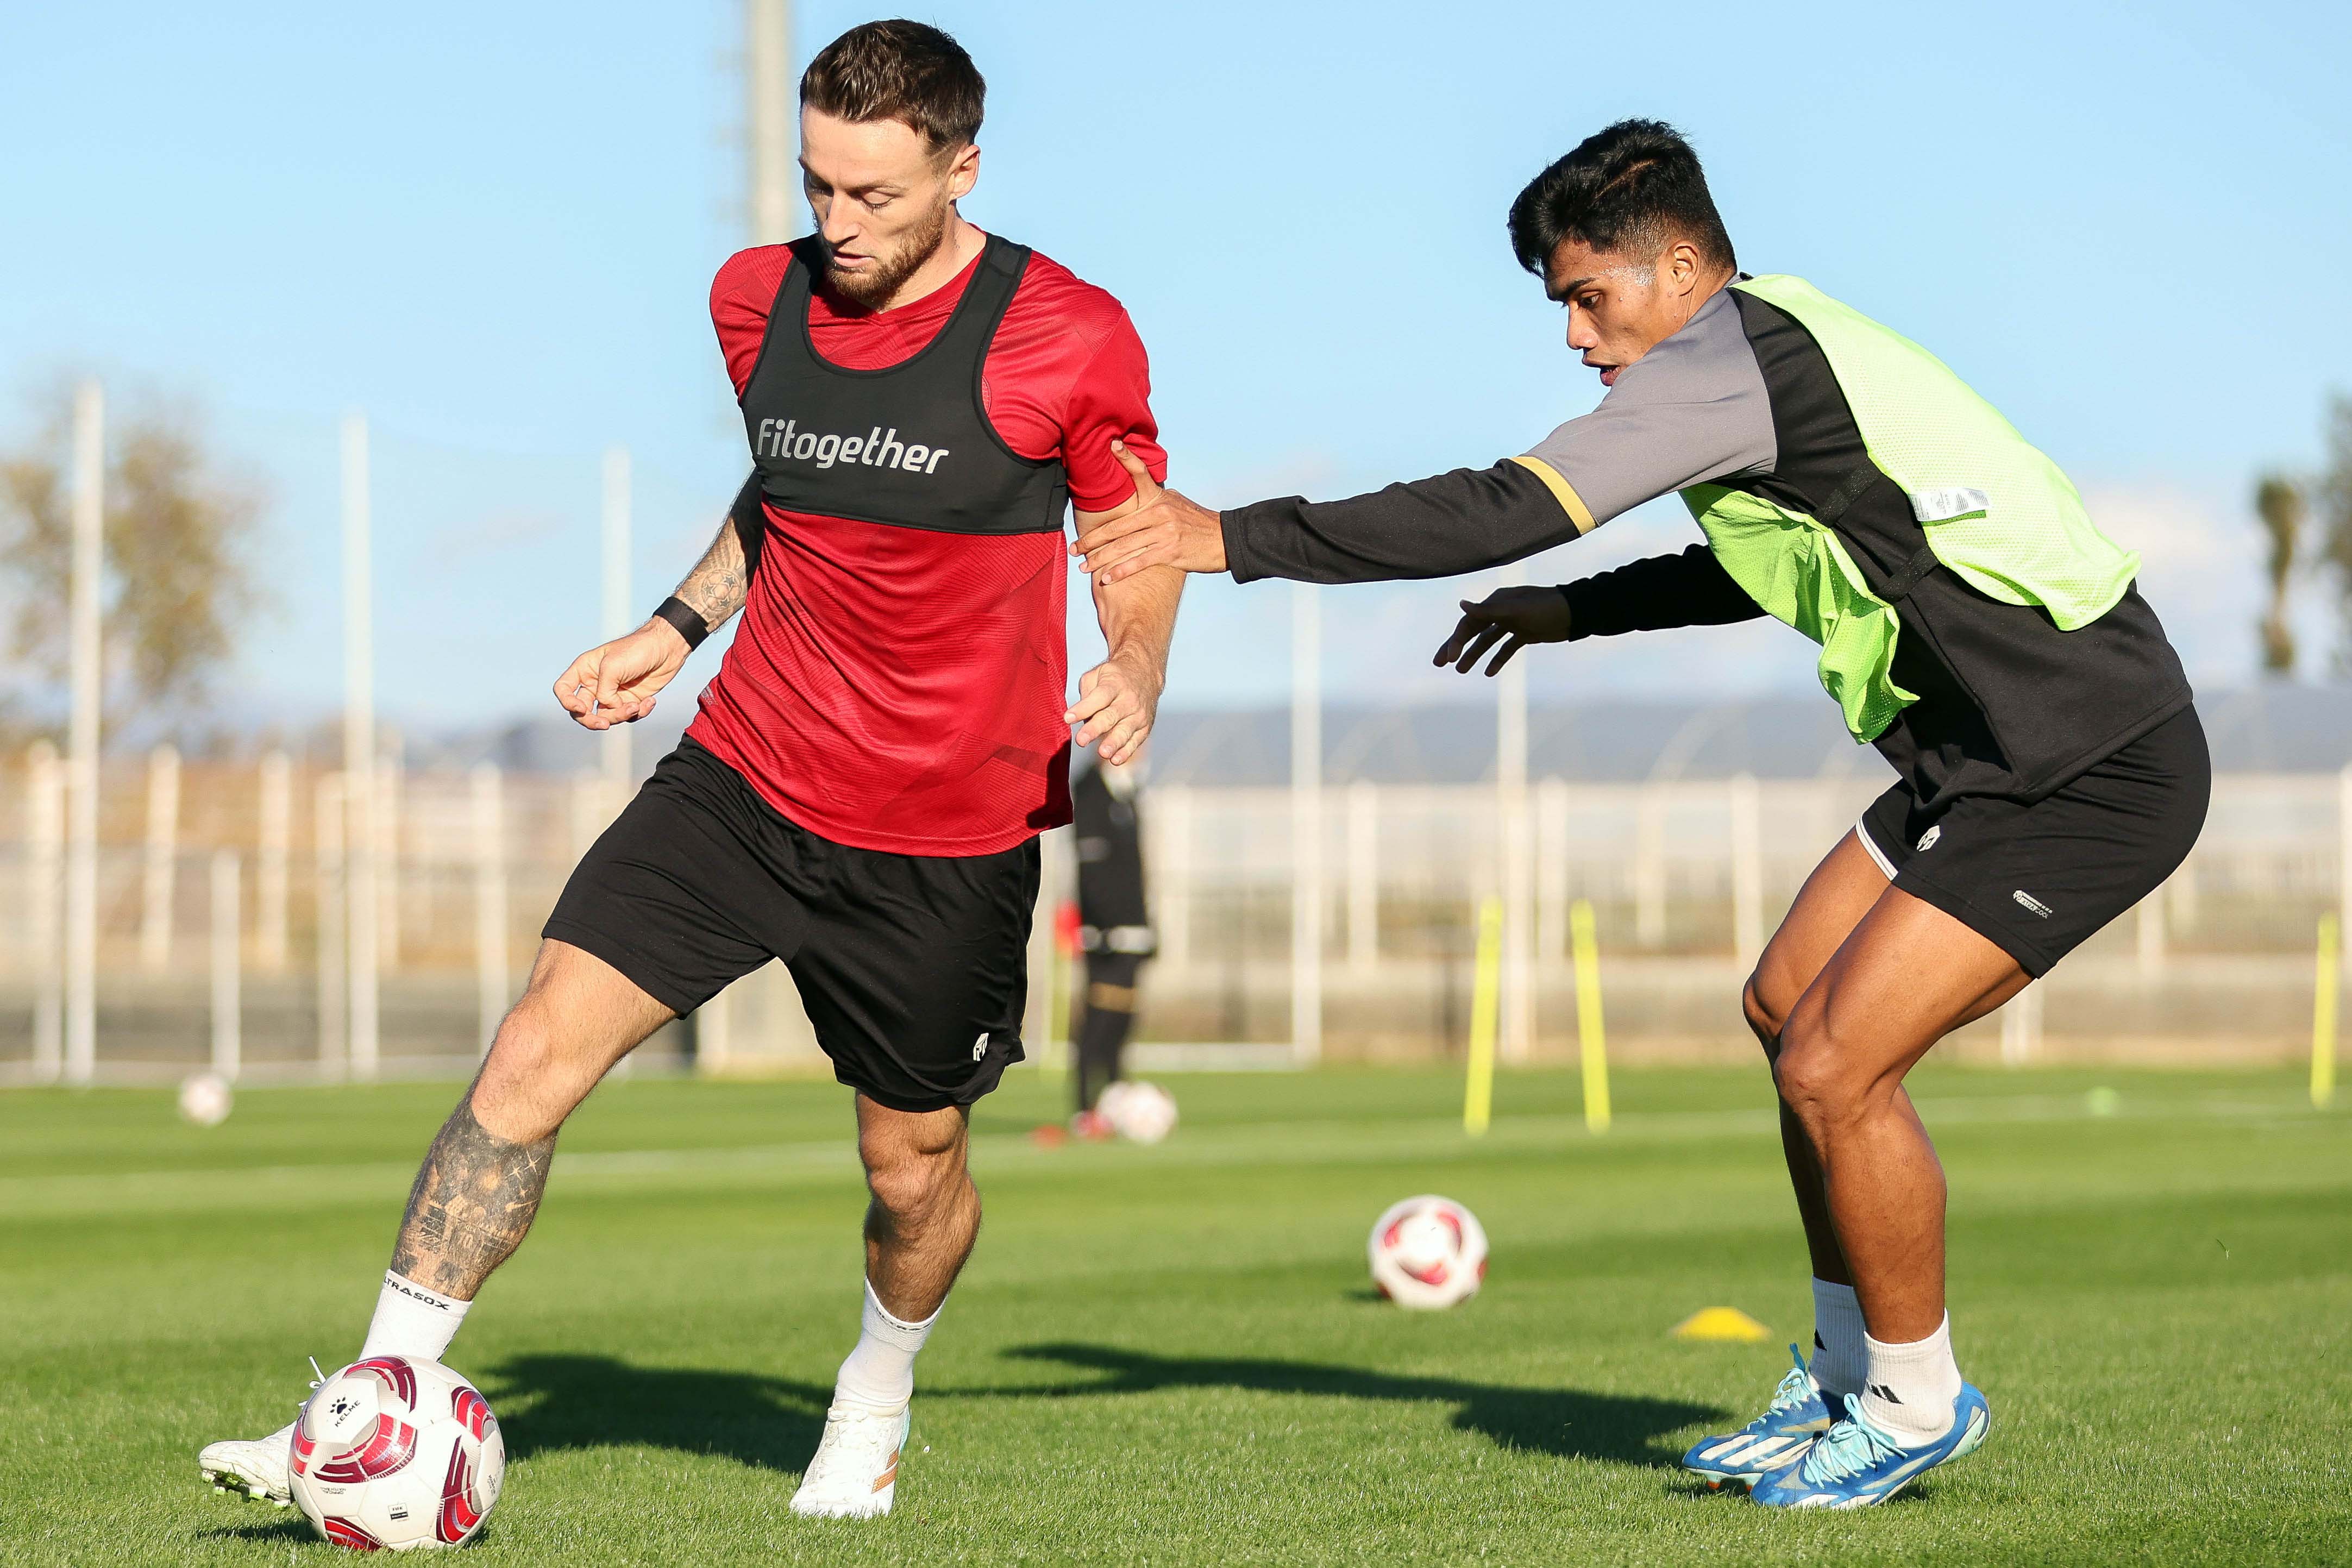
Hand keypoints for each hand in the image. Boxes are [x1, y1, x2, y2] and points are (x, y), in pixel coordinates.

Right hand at [553, 619, 690, 729]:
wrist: (667, 648)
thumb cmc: (637, 650)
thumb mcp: (612, 667)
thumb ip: (603, 691)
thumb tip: (609, 708)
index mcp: (585, 669)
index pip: (563, 689)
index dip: (566, 702)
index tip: (581, 708)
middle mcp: (595, 683)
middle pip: (582, 711)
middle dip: (592, 721)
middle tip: (605, 724)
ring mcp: (613, 693)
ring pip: (606, 716)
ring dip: (621, 715)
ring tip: (635, 705)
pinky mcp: (631, 700)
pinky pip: (628, 716)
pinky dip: (638, 713)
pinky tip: (649, 702)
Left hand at [1065, 647, 1161, 764]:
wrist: (1145, 673)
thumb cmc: (1115, 676)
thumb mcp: (1098, 673)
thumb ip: (1087, 692)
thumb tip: (1081, 716)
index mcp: (1114, 684)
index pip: (1098, 697)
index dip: (1083, 708)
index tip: (1068, 718)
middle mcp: (1128, 700)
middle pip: (1110, 716)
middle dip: (1095, 729)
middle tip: (1081, 740)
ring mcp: (1138, 715)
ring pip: (1124, 731)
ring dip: (1113, 743)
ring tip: (1103, 753)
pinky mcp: (1144, 727)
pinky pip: (1135, 741)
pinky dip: (1125, 752)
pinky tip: (1115, 760)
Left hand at [1070, 441, 1225, 584]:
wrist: (1226, 541)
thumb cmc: (1200, 526)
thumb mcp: (1179, 505)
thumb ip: (1158, 504)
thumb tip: (1140, 504)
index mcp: (1161, 498)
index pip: (1141, 474)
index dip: (1126, 458)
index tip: (1111, 445)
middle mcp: (1160, 512)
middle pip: (1118, 525)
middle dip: (1093, 539)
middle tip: (1075, 548)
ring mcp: (1164, 532)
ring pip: (1124, 546)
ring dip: (1100, 559)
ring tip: (1084, 567)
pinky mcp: (1169, 551)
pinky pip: (1138, 561)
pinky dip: (1120, 571)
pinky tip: (1106, 578)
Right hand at [1432, 585, 1572, 675]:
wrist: (1576, 613)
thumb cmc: (1546, 607)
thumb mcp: (1517, 610)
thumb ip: (1489, 610)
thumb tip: (1461, 604)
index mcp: (1496, 602)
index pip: (1469, 622)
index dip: (1457, 640)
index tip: (1449, 658)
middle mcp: (1501, 611)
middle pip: (1473, 631)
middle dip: (1457, 647)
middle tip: (1440, 664)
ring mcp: (1512, 623)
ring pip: (1488, 641)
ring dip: (1474, 655)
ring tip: (1460, 671)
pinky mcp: (1525, 634)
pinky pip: (1506, 648)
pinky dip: (1498, 659)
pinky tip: (1489, 673)